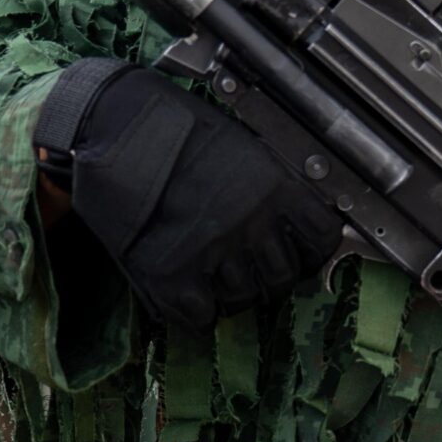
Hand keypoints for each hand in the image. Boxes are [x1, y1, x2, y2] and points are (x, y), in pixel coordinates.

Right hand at [49, 64, 343, 329]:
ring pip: (242, 300)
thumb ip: (272, 189)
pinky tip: (188, 293)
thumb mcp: (244, 150)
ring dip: (231, 295)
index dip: (311, 252)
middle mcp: (254, 221)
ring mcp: (214, 250)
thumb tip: (291, 225)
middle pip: (282, 278)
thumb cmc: (179, 130)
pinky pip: (200, 316)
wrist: (118, 125)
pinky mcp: (171, 272)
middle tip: (248, 271)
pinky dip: (196, 312)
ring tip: (212, 278)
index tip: (298, 254)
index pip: (322, 238)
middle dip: (268, 279)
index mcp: (278, 187)